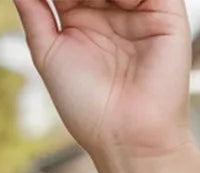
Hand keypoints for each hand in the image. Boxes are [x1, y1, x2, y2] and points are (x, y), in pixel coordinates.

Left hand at [10, 0, 193, 162]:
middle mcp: (109, 7)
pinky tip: (112, 1)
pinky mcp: (166, 9)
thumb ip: (34, 12)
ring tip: (83, 3)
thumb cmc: (85, 104)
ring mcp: (138, 6)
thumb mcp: (48, 53)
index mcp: (79, 16)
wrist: (124, 133)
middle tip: (67, 2)